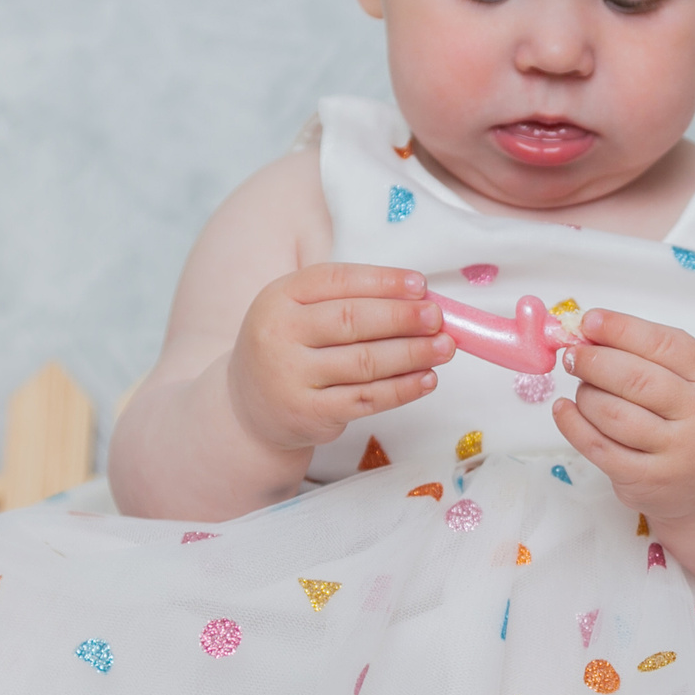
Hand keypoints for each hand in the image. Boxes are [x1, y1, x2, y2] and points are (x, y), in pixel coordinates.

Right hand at [227, 264, 453, 451]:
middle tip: (438, 318)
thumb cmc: (291, 348)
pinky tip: (427, 379)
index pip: (336, 280)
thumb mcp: (301, 311)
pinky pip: (366, 399)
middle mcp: (279, 334)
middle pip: (351, 320)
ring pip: (364, 362)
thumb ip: (350, 300)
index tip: (421, 285)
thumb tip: (420, 299)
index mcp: (279, 296)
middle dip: (402, 318)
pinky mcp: (309, 413)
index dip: (383, 281)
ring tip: (444, 347)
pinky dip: (402, 389)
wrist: (249, 407)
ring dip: (412, 354)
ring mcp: (291, 376)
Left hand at [552, 310, 694, 522]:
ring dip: (586, 394)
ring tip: (582, 387)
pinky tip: (564, 410)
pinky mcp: (647, 481)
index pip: (665, 344)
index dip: (621, 329)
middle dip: (594, 362)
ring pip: (613, 414)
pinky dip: (573, 424)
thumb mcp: (693, 379)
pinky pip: (599, 448)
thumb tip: (589, 333)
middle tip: (572, 356)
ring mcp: (675, 452)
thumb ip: (651, 354)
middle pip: (636, 380)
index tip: (588, 321)